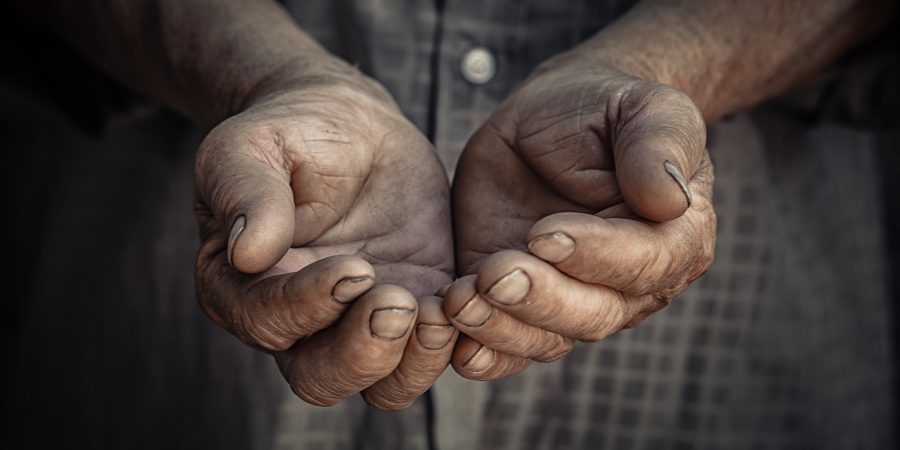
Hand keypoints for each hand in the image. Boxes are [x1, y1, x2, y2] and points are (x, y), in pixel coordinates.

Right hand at [193, 66, 456, 408]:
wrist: (352, 130)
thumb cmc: (290, 134)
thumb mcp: (251, 147)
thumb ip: (246, 194)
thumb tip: (248, 253)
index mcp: (242, 288)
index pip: (267, 321)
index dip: (308, 305)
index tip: (353, 267)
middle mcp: (298, 324)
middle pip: (321, 377)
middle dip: (362, 353)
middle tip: (398, 303)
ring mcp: (359, 325)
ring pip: (381, 384)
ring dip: (411, 362)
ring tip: (439, 312)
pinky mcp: (416, 310)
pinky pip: (432, 354)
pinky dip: (452, 344)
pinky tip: (468, 303)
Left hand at [446, 56, 714, 379]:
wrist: (554, 117)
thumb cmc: (606, 109)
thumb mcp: (645, 107)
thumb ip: (661, 146)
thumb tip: (669, 200)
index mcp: (673, 238)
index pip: (645, 262)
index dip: (595, 255)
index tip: (544, 234)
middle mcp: (629, 285)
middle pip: (593, 314)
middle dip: (541, 299)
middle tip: (494, 274)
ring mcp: (573, 300)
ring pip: (548, 338)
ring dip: (502, 328)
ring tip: (459, 301)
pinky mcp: (520, 305)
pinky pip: (509, 346)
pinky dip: (485, 354)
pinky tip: (458, 348)